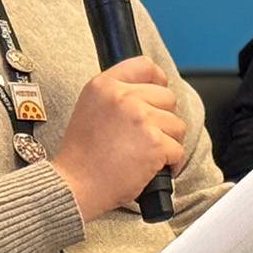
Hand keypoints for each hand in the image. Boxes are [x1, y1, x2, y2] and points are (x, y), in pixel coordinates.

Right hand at [51, 56, 186, 218]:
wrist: (74, 186)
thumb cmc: (80, 156)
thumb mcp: (89, 109)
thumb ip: (115, 95)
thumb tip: (150, 90)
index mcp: (104, 85)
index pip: (145, 66)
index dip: (158, 81)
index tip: (158, 96)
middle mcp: (123, 97)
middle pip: (168, 98)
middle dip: (163, 119)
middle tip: (147, 137)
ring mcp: (141, 118)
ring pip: (177, 124)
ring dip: (168, 142)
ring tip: (147, 154)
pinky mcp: (154, 143)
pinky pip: (178, 149)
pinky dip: (171, 163)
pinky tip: (153, 168)